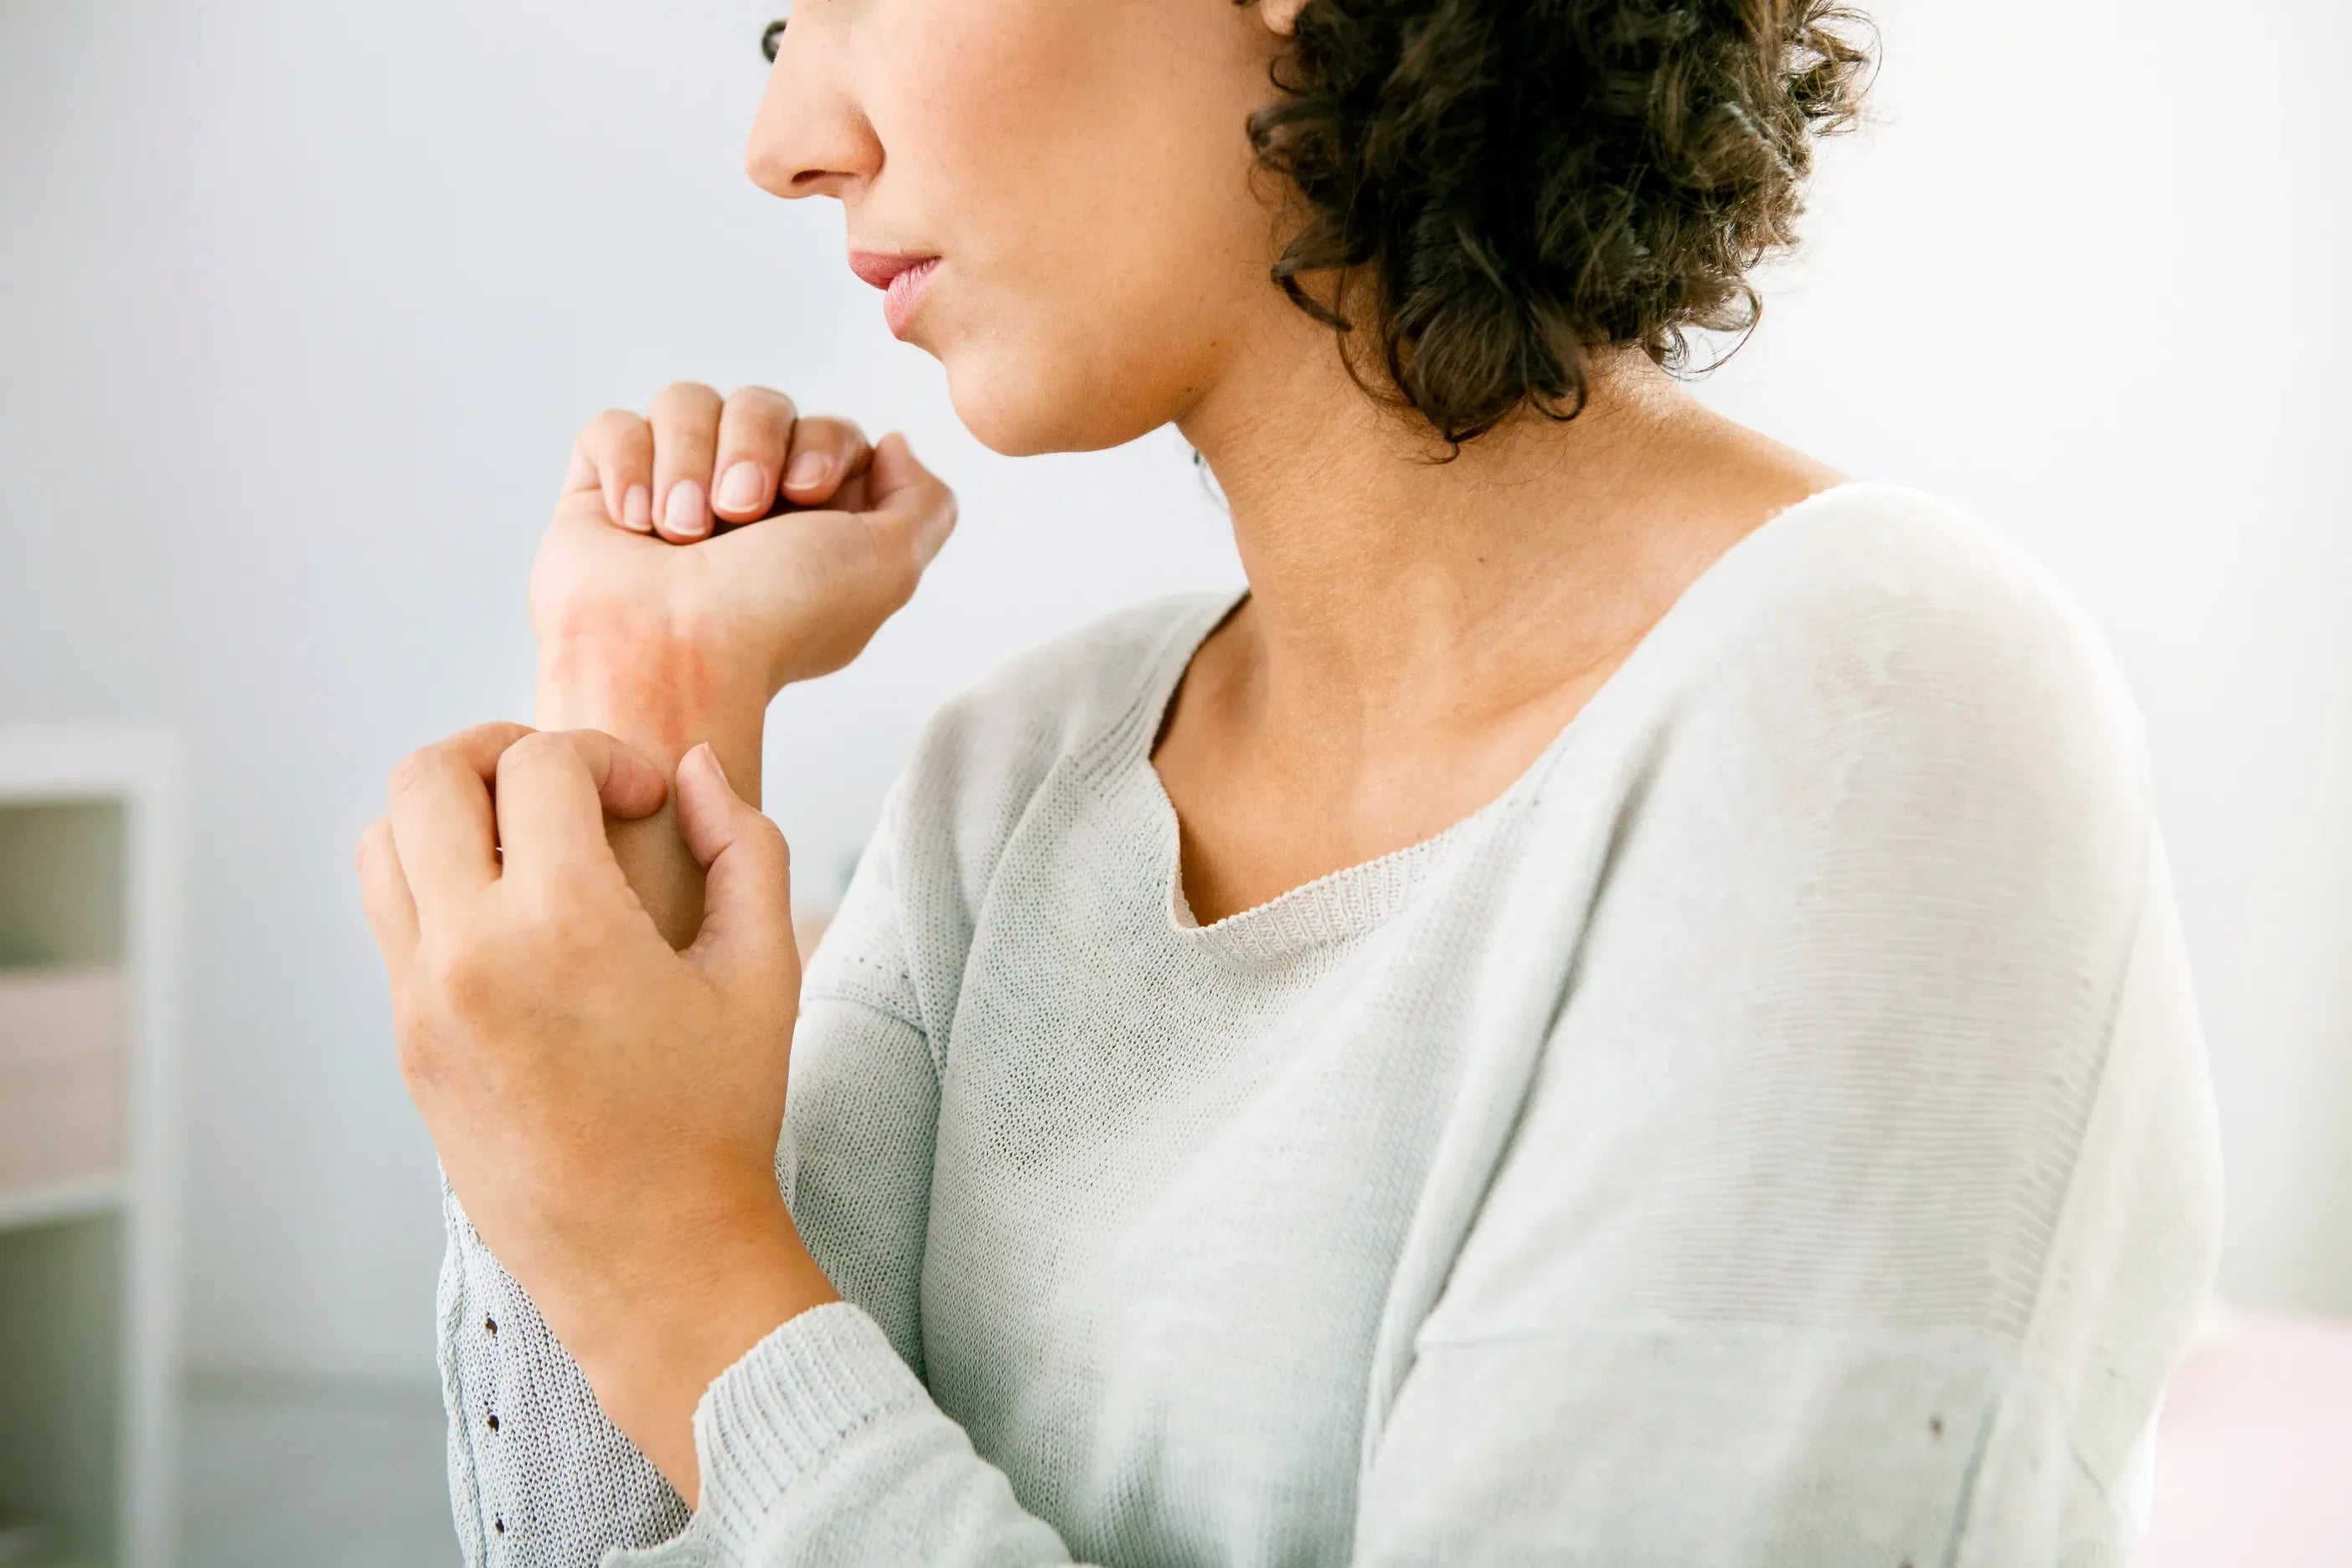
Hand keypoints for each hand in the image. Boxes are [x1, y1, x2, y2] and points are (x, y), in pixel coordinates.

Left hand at [357, 723, 836, 1500]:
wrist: (651, 1257)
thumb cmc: (719, 1118)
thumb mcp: (764, 971)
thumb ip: (745, 847)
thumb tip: (690, 769)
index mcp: (565, 927)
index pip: (540, 764)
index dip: (606, 755)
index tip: (650, 799)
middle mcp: (469, 953)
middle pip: (427, 775)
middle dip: (502, 750)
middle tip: (568, 788)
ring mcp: (422, 1001)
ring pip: (383, 840)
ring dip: (452, 814)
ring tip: (529, 844)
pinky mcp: (407, 1042)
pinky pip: (392, 919)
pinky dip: (440, 883)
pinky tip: (519, 920)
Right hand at [532, 383, 957, 700]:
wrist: (674, 654)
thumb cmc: (778, 620)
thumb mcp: (889, 565)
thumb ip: (924, 503)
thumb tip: (894, 444)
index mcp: (811, 520)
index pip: (827, 429)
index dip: (822, 444)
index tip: (806, 494)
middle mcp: (742, 499)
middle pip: (761, 402)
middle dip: (753, 448)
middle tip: (740, 512)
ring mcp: (669, 491)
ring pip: (686, 402)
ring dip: (689, 460)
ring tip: (683, 531)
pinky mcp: (600, 491)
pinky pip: (614, 426)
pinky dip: (627, 465)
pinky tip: (636, 524)